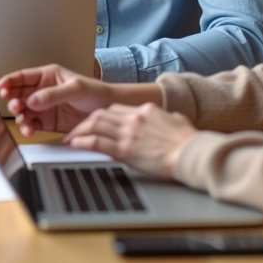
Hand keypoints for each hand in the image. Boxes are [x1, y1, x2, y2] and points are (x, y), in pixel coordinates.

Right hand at [0, 64, 117, 135]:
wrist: (108, 113)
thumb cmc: (97, 93)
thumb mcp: (76, 88)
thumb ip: (53, 94)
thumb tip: (33, 99)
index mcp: (48, 76)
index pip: (23, 77)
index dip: (10, 81)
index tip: (1, 87)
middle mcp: (43, 91)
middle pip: (19, 94)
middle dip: (13, 100)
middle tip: (15, 106)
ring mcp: (44, 107)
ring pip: (23, 111)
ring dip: (20, 116)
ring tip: (24, 120)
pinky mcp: (48, 122)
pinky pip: (32, 124)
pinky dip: (28, 127)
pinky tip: (29, 129)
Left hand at [63, 103, 196, 178]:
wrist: (192, 154)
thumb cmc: (189, 141)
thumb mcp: (177, 121)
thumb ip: (167, 117)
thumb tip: (167, 118)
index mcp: (145, 110)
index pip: (115, 108)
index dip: (101, 115)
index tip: (93, 122)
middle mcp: (134, 118)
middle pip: (101, 114)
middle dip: (85, 122)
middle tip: (77, 130)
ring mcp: (128, 133)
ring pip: (94, 125)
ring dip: (79, 131)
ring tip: (70, 138)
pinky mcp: (125, 150)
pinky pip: (96, 143)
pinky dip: (82, 142)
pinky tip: (75, 145)